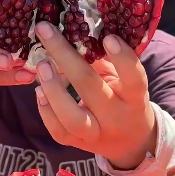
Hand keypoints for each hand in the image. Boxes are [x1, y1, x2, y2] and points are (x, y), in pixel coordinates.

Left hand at [34, 22, 156, 169]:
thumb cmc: (125, 99)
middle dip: (65, 56)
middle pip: (91, 88)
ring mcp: (96, 134)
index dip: (123, 59)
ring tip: (41, 65)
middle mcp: (117, 118)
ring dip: (53, 88)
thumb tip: (73, 33)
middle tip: (46, 31)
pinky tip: (39, 90)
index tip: (108, 37)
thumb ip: (104, 61)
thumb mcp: (123, 79)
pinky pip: (58, 130)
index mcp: (135, 99)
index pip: (134, 80)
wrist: (131, 142)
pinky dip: (45, 109)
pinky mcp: (78, 144)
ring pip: (72, 117)